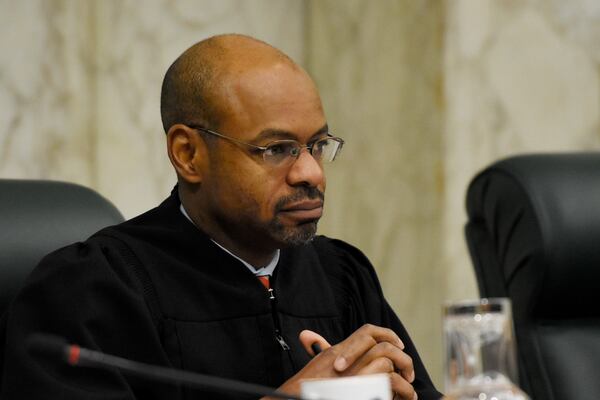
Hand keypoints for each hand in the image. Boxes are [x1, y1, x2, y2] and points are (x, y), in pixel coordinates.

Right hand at [269, 324, 416, 399]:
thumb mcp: (312, 369)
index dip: (386, 335)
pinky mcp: (357, 387)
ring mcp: (350, 373)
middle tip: (408, 370)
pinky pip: (386, 380)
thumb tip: (311, 338)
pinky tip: (400, 397)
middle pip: (381, 343)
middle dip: (400, 354)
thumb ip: (319, 352)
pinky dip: (398, 388)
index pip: (367, 332)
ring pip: (386, 359)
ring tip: (408, 387)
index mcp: (335, 353)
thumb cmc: (299, 391)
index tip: (398, 345)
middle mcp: (343, 359)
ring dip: (401, 371)